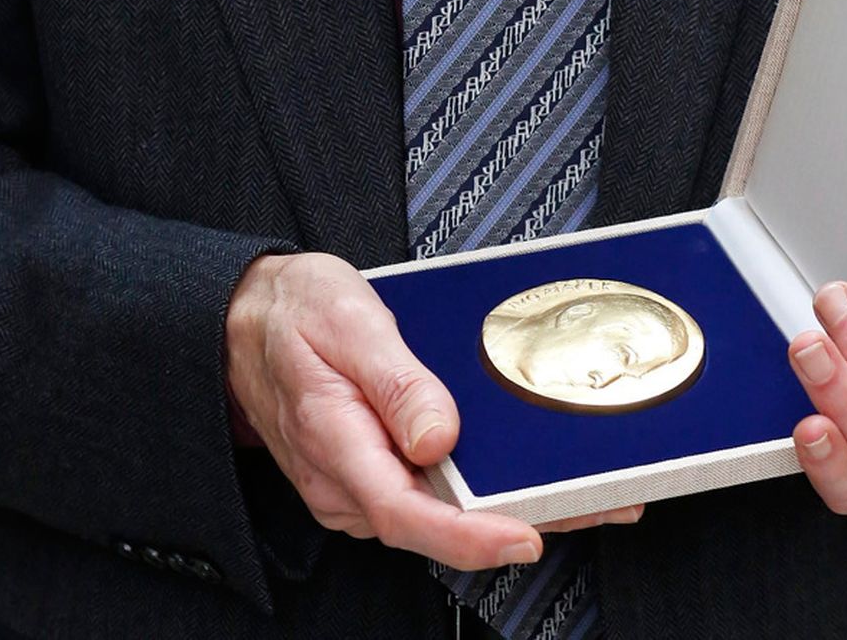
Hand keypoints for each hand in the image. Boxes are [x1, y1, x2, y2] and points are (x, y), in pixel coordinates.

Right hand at [226, 252, 641, 567]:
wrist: (242, 317)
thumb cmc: (292, 310)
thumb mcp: (348, 322)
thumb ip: (395, 380)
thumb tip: (438, 437)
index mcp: (335, 443)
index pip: (407, 513)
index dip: (471, 536)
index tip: (526, 535)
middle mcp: (345, 482)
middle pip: (438, 525)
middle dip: (524, 522)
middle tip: (604, 503)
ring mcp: (356, 485)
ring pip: (439, 514)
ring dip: (511, 507)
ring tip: (588, 490)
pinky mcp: (369, 474)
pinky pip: (428, 495)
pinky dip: (480, 492)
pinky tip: (523, 475)